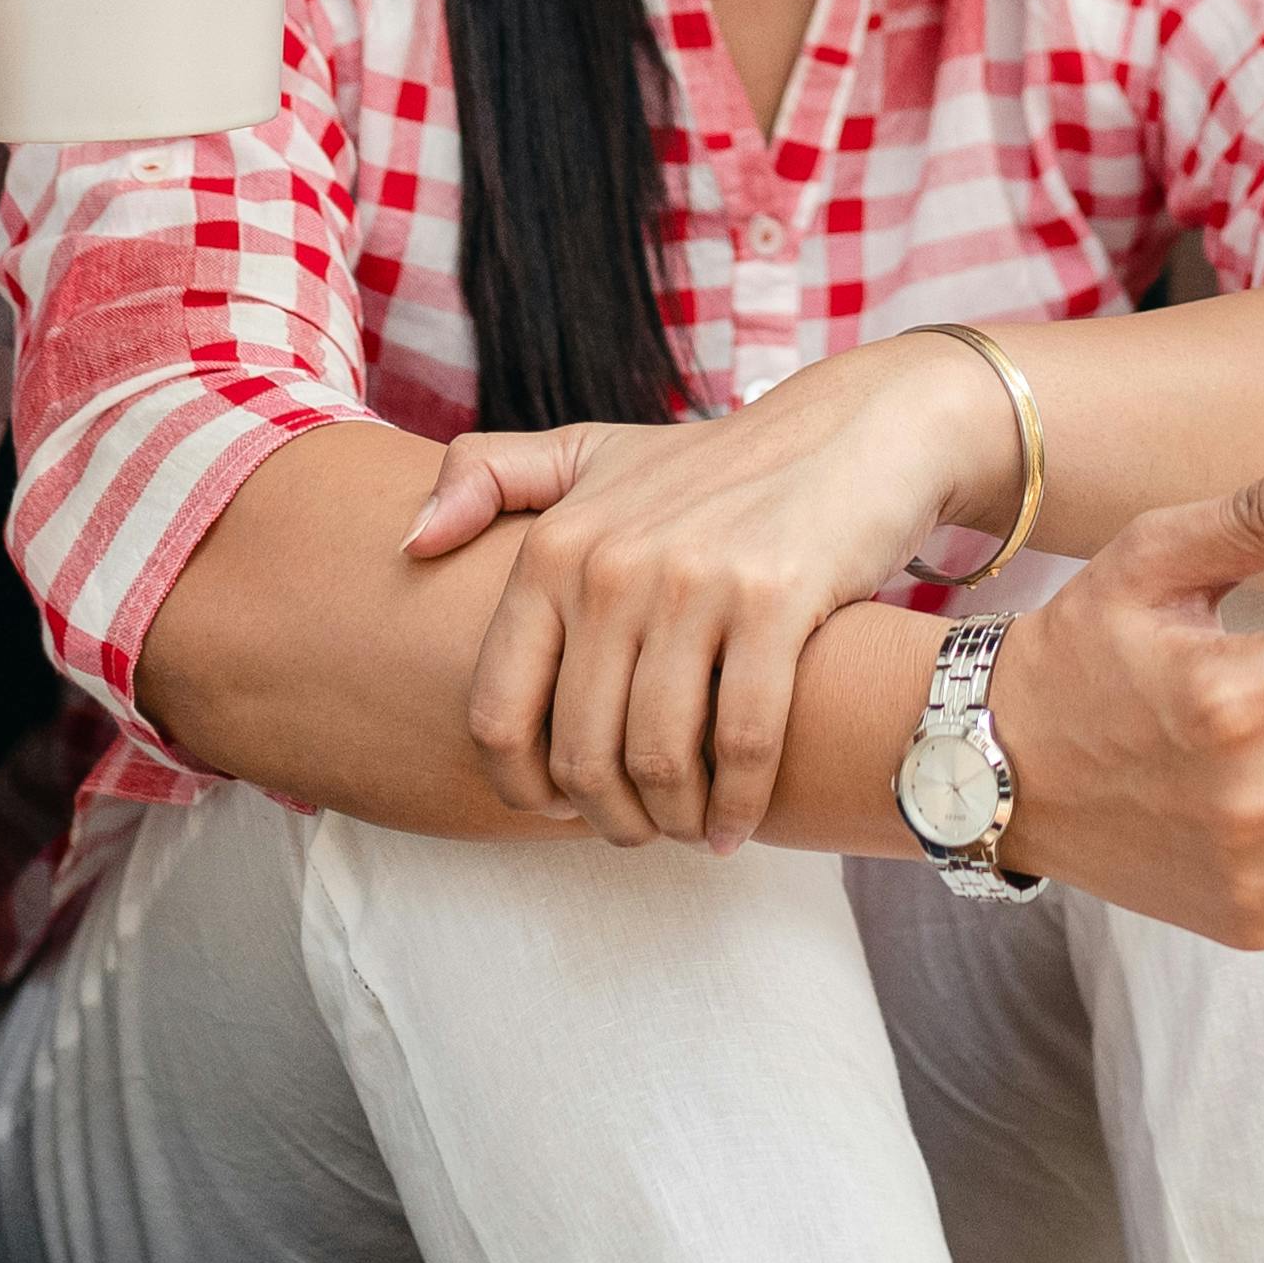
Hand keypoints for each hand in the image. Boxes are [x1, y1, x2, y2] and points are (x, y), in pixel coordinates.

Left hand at [419, 334, 1014, 849]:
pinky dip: (739, 804)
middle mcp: (611, 566)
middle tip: (639, 830)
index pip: (497, 711)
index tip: (560, 809)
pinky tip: (739, 825)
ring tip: (689, 830)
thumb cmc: (715, 465)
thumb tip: (409, 542)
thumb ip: (491, 476)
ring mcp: (694, 583)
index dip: (521, 788)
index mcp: (553, 547)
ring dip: (674, 821)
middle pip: (580, 752)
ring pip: (659, 757)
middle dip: (609, 817)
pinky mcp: (775, 600)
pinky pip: (743, 740)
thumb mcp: (593, 453)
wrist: (854, 432)